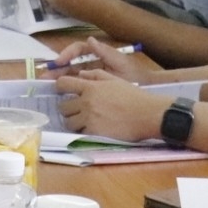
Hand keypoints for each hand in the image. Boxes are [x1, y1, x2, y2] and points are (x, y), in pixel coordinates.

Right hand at [47, 38, 153, 82]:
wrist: (146, 89)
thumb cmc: (135, 74)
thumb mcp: (121, 63)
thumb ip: (105, 52)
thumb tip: (90, 39)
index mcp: (98, 54)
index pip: (79, 50)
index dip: (68, 53)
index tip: (60, 61)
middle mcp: (92, 63)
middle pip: (71, 63)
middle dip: (58, 67)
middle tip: (45, 75)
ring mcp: (91, 76)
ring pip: (71, 74)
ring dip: (58, 77)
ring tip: (46, 84)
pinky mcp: (92, 88)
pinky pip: (77, 86)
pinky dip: (67, 88)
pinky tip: (59, 94)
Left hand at [54, 71, 172, 140]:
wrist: (147, 114)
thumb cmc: (133, 96)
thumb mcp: (115, 80)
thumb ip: (95, 75)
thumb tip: (80, 74)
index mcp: (90, 87)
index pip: (62, 83)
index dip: (60, 87)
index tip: (63, 92)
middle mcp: (86, 102)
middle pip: (62, 107)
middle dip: (68, 109)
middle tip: (78, 111)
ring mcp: (89, 118)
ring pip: (68, 122)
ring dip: (74, 122)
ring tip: (85, 121)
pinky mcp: (94, 132)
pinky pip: (80, 133)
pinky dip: (85, 132)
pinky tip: (94, 129)